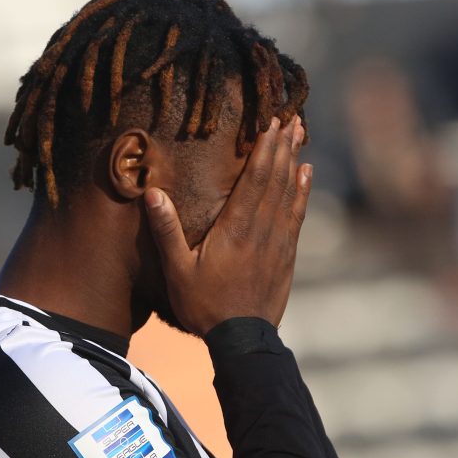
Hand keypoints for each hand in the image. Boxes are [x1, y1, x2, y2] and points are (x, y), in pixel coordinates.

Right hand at [144, 116, 312, 332]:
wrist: (242, 339)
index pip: (254, 179)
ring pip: (289, 192)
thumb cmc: (204, 305)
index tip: (272, 123)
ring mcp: (278, 241)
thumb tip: (152, 193)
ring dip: (294, 162)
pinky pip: (297, 214)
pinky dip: (301, 191)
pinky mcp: (286, 254)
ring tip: (300, 135)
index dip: (264, 150)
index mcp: (234, 228)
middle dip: (283, 147)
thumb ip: (166, 230)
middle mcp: (261, 229)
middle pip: (276, 179)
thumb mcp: (177, 270)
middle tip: (291, 118)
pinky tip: (305, 175)